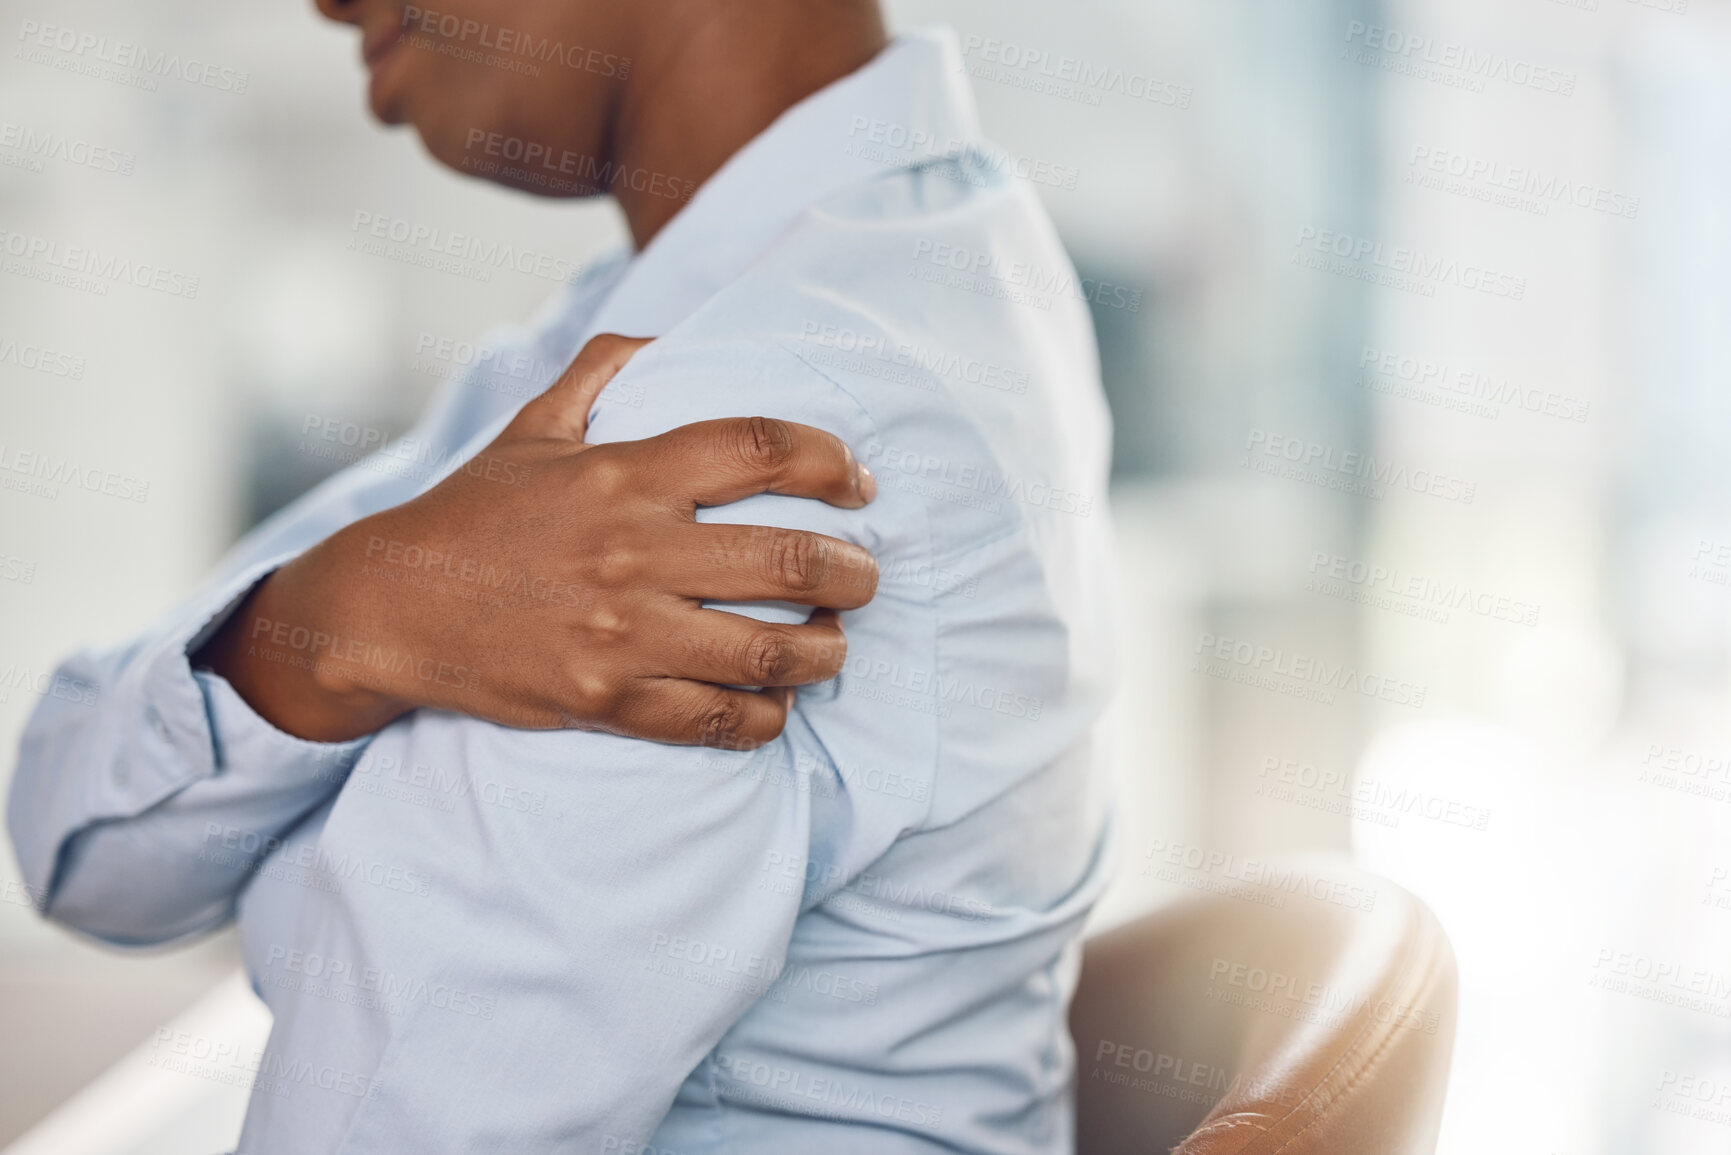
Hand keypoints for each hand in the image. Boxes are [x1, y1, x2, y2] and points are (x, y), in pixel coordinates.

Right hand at [196, 334, 878, 748]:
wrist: (387, 608)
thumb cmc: (473, 514)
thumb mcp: (532, 427)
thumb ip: (601, 371)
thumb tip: (664, 335)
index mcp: (624, 473)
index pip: (761, 447)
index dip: (832, 461)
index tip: (858, 483)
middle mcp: (634, 550)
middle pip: (791, 559)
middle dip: (854, 572)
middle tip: (865, 577)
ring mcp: (622, 634)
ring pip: (770, 652)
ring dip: (826, 651)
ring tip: (834, 645)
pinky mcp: (607, 702)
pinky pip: (718, 720)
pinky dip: (764, 717)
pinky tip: (773, 704)